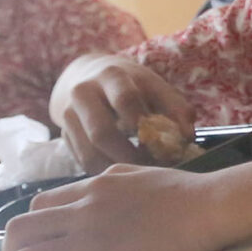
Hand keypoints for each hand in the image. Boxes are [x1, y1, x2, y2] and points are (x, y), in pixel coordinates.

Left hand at [3, 164, 233, 250]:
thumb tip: (89, 194)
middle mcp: (81, 213)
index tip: (39, 244)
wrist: (206, 208)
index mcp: (89, 188)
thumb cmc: (181, 192)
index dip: (31, 228)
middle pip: (18, 232)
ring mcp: (90, 240)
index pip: (36, 206)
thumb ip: (104, 184)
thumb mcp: (133, 174)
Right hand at [49, 57, 191, 170]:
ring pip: (89, 152)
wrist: (89, 77)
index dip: (143, 124)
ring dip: (117, 169)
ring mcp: (69, 114)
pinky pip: (83, 162)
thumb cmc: (133, 87)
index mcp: (112, 76)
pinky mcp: (64, 134)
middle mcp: (84, 92)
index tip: (161, 144)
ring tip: (140, 175)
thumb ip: (176, 109)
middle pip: (102, 132)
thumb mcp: (155, 88)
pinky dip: (105, 172)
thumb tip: (187, 138)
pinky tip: (123, 174)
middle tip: (152, 169)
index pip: (125, 99)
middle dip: (129, 155)